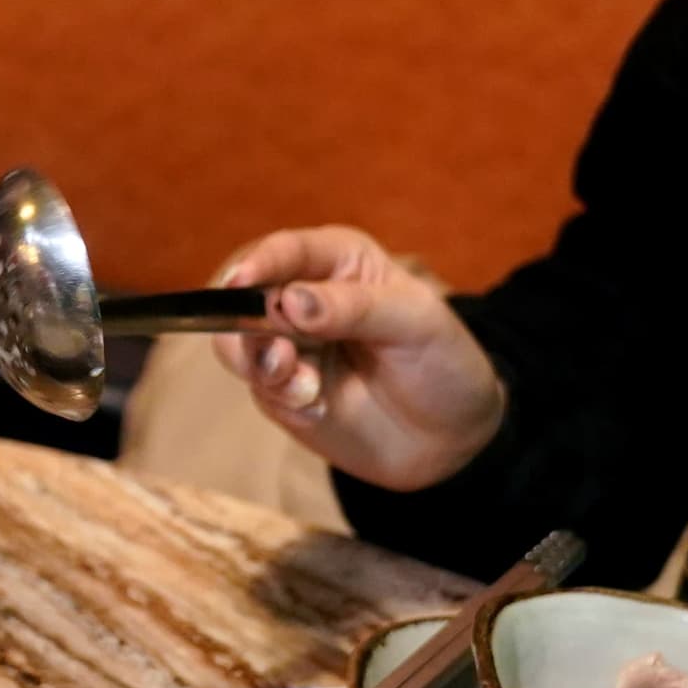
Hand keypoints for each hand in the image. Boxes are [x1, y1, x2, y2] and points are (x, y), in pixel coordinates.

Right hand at [208, 225, 504, 492]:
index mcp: (337, 261)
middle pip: (241, 295)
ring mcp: (288, 343)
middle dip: (251, 327)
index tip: (242, 285)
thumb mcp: (416, 324)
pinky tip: (320, 410)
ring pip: (236, 343)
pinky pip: (259, 389)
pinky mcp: (281, 388)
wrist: (450, 437)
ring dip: (264, 368)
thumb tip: (288, 300)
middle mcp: (302, 295)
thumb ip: (353, 308)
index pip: (284, 251)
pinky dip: (284, 401)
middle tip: (285, 357)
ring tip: (308, 391)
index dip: (258, 264)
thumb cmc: (442, 362)